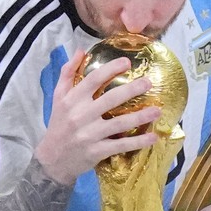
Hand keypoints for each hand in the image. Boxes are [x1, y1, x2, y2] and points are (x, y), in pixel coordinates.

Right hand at [35, 50, 160, 184]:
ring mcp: (90, 134)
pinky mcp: (97, 151)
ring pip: (119, 123)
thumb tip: (80, 50)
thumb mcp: (58, 97)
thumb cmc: (58, 123)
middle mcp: (81, 115)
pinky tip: (153, 137)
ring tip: (157, 110)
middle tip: (148, 82)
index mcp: (72, 100)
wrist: (52, 159)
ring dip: (140, 117)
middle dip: (131, 90)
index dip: (110, 69)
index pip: (93, 80)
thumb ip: (68, 72)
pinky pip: (121, 145)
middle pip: (110, 99)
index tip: (127, 62)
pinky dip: (138, 142)